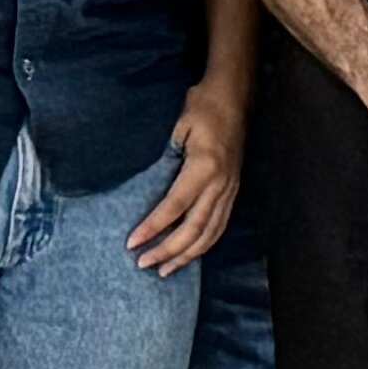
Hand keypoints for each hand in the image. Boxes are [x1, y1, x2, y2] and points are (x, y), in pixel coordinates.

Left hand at [126, 88, 244, 275]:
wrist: (234, 98)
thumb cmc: (203, 107)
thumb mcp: (180, 126)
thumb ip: (168, 158)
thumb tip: (153, 187)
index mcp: (204, 168)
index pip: (174, 208)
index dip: (153, 228)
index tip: (133, 242)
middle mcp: (221, 185)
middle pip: (193, 229)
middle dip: (168, 251)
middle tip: (144, 264)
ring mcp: (230, 190)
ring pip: (210, 234)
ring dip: (186, 255)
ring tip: (165, 270)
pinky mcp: (233, 191)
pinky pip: (219, 226)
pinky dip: (203, 244)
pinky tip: (189, 255)